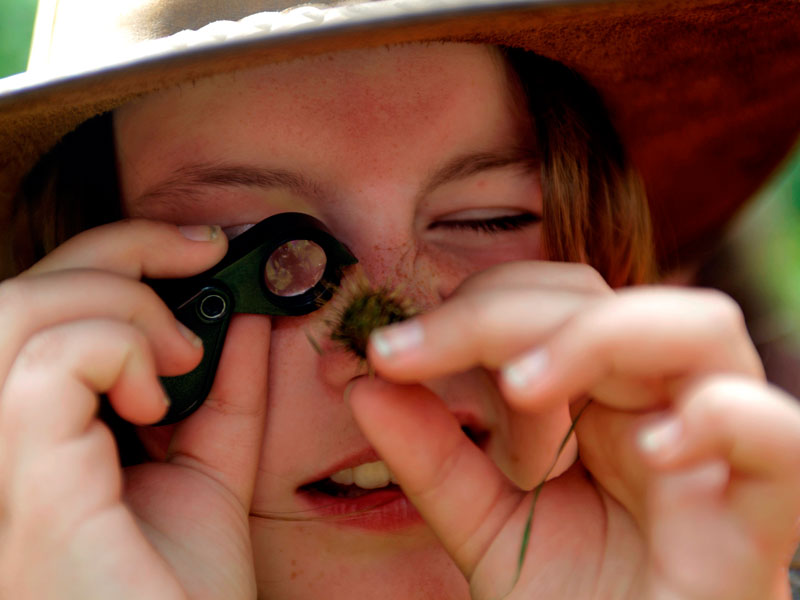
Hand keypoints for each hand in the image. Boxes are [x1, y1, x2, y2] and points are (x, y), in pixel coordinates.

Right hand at [0, 220, 268, 598]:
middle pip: (17, 293)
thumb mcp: (209, 470)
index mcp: (27, 439)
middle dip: (121, 251)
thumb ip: (224, 394)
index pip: (34, 309)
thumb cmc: (185, 591)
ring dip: (124, 309)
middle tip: (203, 262)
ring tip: (183, 362)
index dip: (112, 255)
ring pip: (19, 313)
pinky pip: (46, 366)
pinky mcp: (23, 486)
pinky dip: (119, 352)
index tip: (200, 247)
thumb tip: (244, 315)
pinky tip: (160, 405)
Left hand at [347, 260, 799, 599]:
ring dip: (598, 336)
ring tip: (522, 390)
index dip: (469, 309)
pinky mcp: (763, 514)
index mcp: (604, 402)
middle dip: (502, 313)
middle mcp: (662, 406)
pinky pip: (776, 435)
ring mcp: (718, 453)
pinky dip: (720, 420)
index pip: (551, 303)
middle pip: (604, 300)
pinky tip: (648, 451)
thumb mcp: (491, 531)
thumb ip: (435, 461)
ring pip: (700, 328)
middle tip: (412, 354)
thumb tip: (364, 383)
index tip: (385, 350)